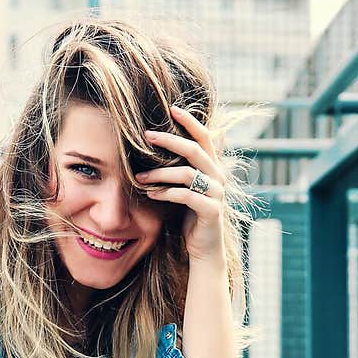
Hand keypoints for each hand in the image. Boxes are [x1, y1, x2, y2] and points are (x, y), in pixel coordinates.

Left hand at [135, 103, 226, 262]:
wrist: (204, 249)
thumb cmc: (190, 217)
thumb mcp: (185, 188)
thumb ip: (180, 169)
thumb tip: (158, 146)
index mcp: (212, 168)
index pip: (204, 137)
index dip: (190, 121)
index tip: (171, 108)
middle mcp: (218, 177)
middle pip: (195, 150)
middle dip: (169, 141)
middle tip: (147, 135)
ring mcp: (216, 194)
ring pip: (187, 174)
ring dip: (160, 173)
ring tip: (140, 176)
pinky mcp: (211, 212)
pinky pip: (186, 196)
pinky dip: (166, 193)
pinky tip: (151, 194)